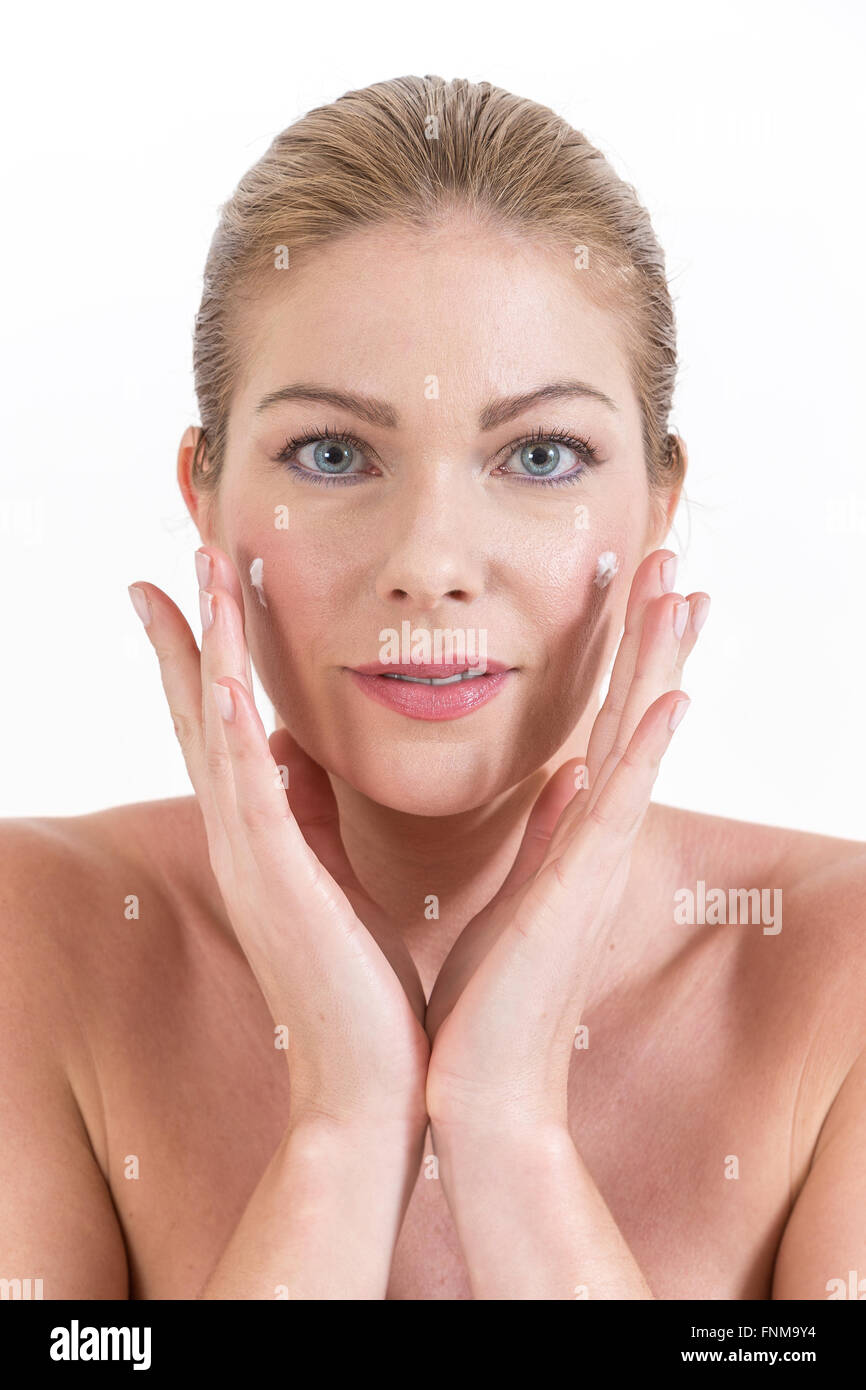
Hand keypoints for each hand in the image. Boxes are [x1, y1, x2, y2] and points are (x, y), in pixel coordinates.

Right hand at [128, 545, 428, 1133]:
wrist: (369, 1082)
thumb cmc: (362, 983)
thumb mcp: (333, 874)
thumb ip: (311, 811)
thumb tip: (299, 750)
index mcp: (261, 835)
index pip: (222, 728)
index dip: (203, 657)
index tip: (193, 591)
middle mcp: (242, 839)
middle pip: (202, 717)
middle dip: (189, 636)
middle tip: (173, 563)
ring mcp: (254, 861)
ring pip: (219, 735)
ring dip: (209, 654)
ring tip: (198, 580)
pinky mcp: (281, 885)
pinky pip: (250, 795)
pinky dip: (234, 736)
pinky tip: (227, 683)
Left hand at [424, 550, 708, 1132]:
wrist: (476, 1084)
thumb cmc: (487, 997)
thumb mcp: (512, 892)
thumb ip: (544, 832)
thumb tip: (560, 779)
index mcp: (570, 834)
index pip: (602, 725)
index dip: (621, 658)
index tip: (633, 594)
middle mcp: (592, 838)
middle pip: (630, 715)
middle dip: (650, 637)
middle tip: (669, 560)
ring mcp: (593, 862)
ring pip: (635, 740)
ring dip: (660, 663)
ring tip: (682, 590)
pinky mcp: (579, 892)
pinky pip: (617, 807)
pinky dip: (647, 751)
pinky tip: (673, 698)